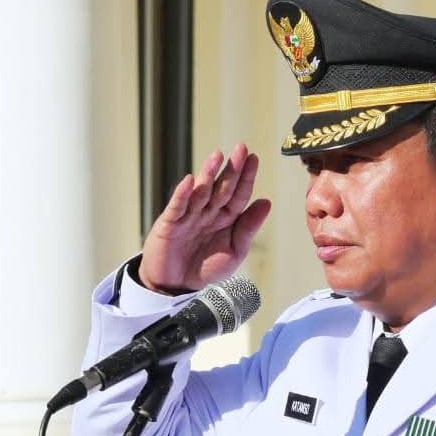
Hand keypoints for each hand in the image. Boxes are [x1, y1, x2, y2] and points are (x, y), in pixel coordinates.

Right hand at [139, 143, 270, 294]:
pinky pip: (177, 207)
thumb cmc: (205, 268)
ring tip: (217, 156)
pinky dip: (182, 194)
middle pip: (221, 188)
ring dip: (208, 174)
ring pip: (200, 192)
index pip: (237, 195)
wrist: (176, 287)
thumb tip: (266, 202)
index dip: (246, 178)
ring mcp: (188, 216)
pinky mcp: (169, 224)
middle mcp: (207, 213)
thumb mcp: (234, 251)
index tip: (254, 159)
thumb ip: (248, 228)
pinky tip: (189, 181)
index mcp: (224, 219)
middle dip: (231, 169)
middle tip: (241, 148)